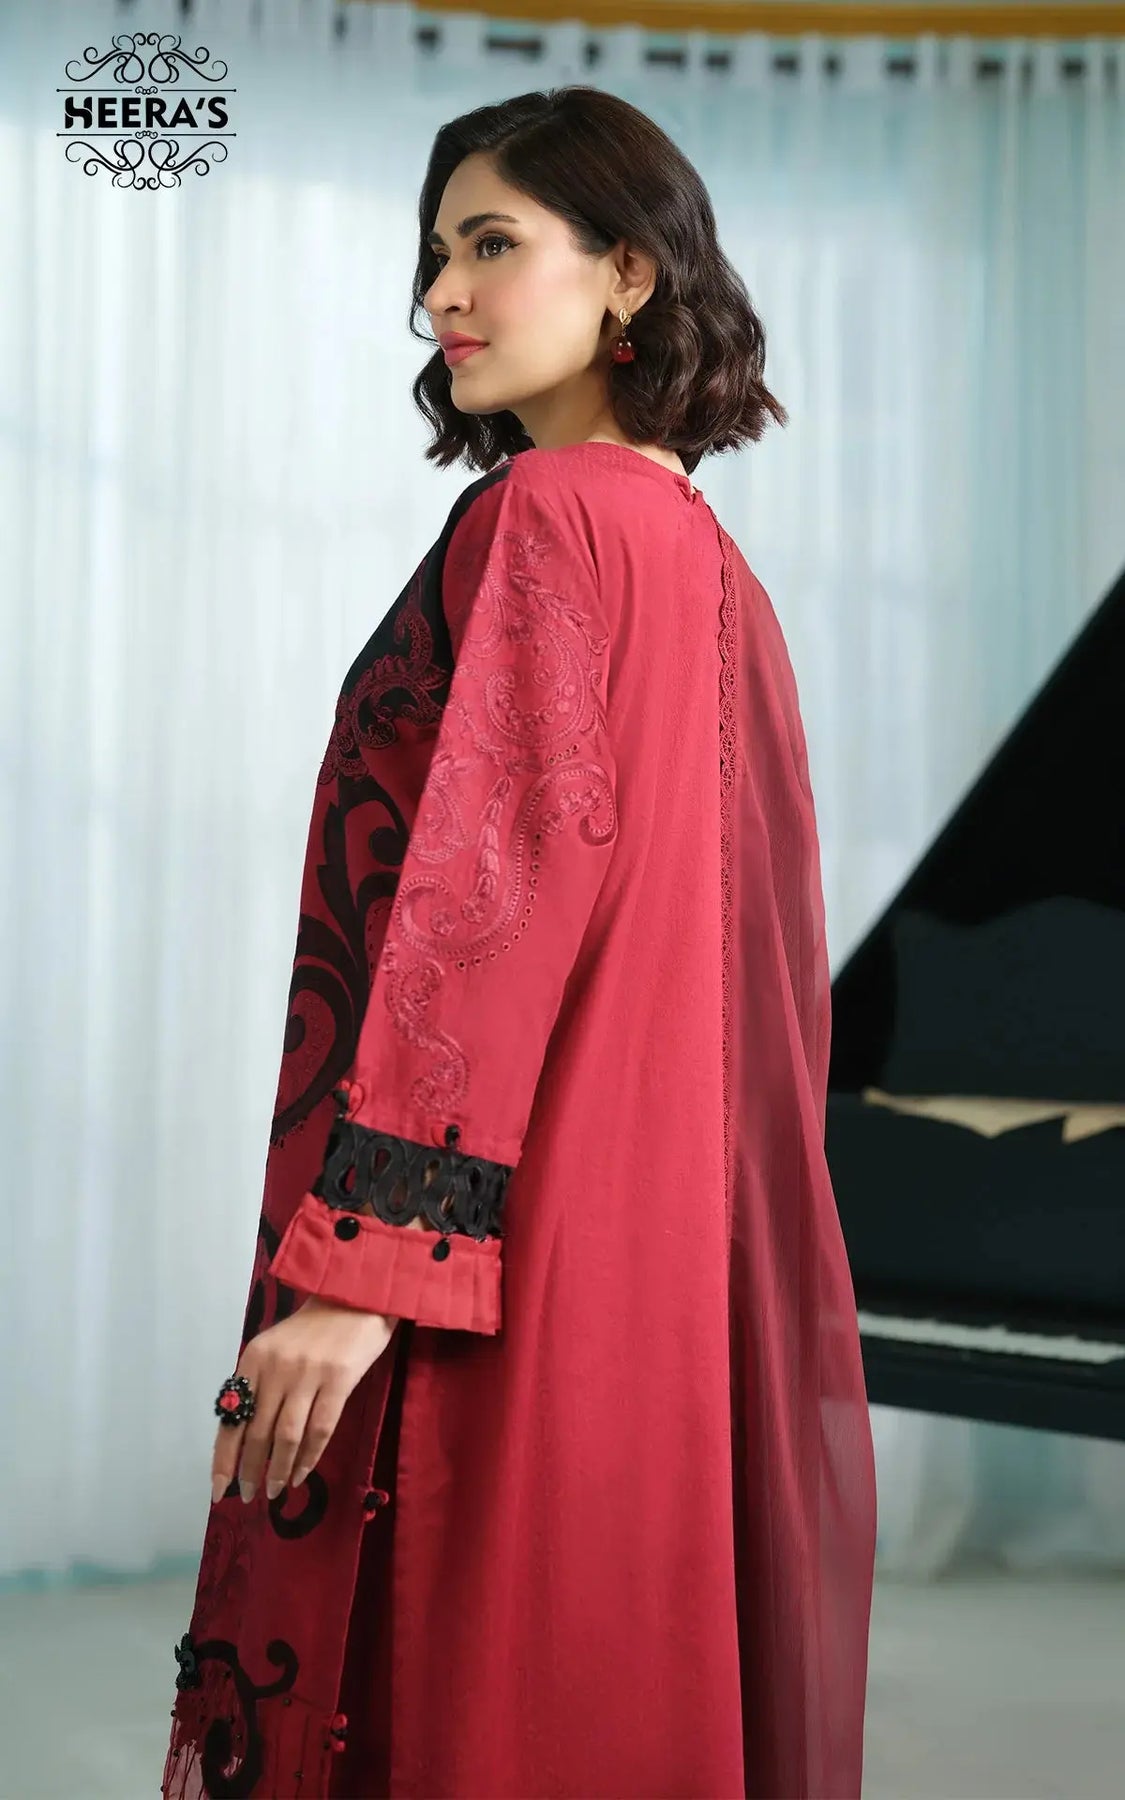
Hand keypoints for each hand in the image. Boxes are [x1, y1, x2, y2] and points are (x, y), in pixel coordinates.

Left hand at [211, 1295, 397, 1505]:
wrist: (356, 1296)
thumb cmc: (314, 1328)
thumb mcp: (275, 1348)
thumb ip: (259, 1384)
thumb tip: (244, 1438)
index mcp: (253, 1359)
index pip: (231, 1418)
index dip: (223, 1457)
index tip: (218, 1488)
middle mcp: (276, 1367)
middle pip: (257, 1432)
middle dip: (249, 1470)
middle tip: (247, 1496)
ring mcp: (307, 1374)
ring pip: (286, 1436)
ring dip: (277, 1469)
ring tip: (274, 1491)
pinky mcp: (338, 1379)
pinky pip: (320, 1429)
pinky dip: (308, 1457)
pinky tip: (301, 1474)